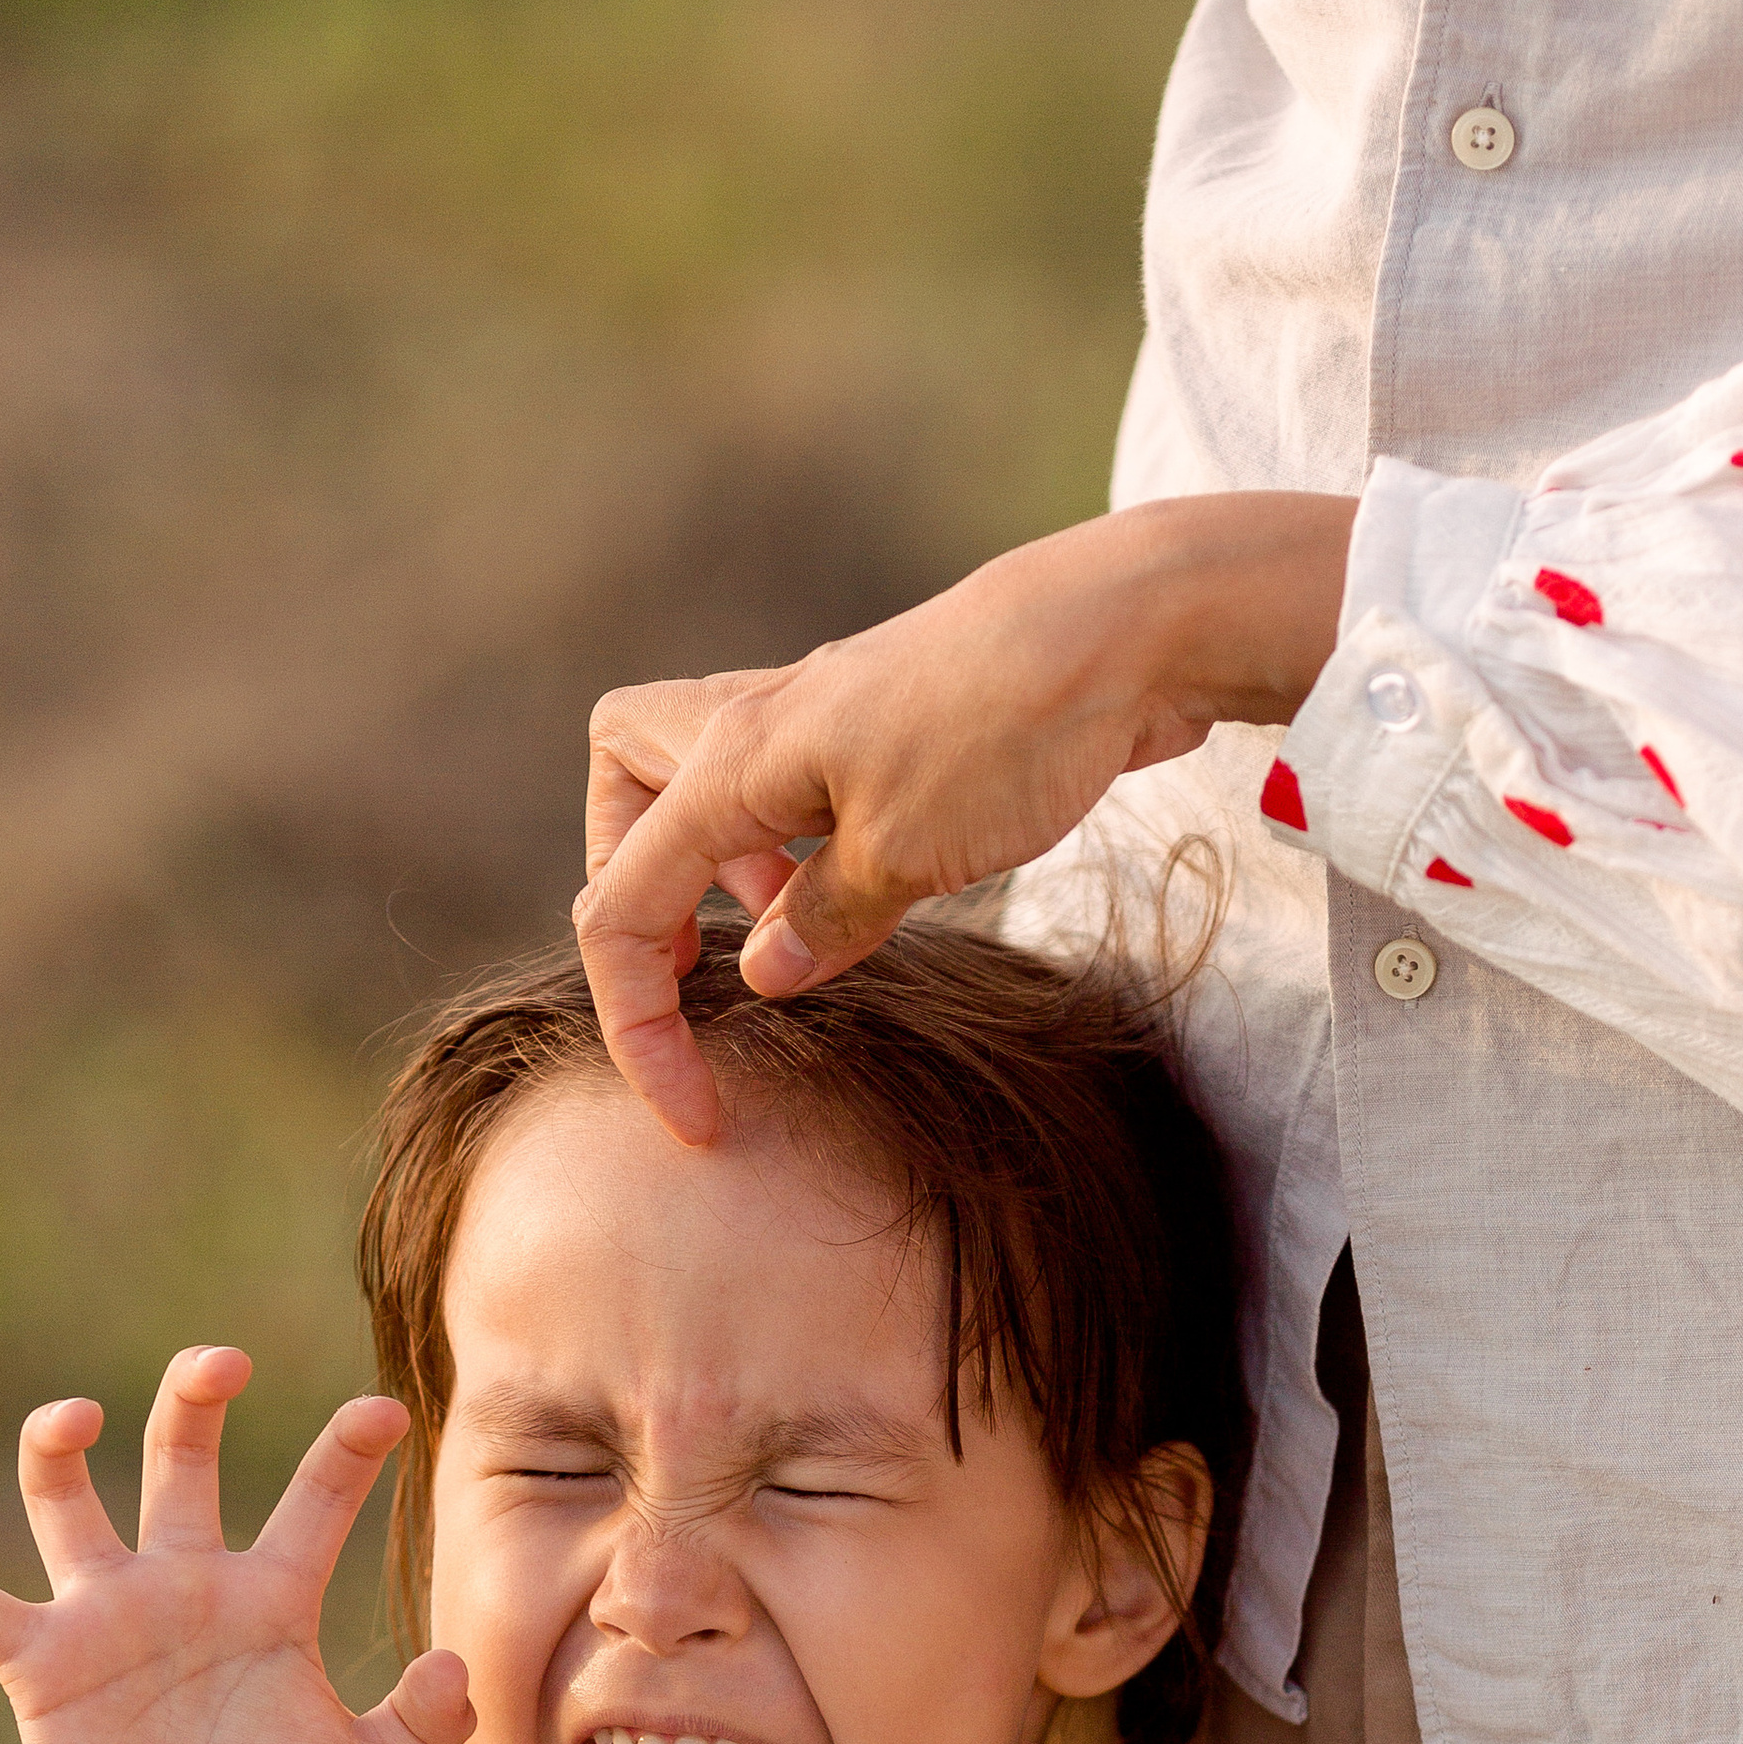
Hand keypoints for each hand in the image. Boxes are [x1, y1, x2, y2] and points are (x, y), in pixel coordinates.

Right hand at [0, 1357, 471, 1743]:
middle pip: (179, 1458)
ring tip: (73, 1418)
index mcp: (269, 1596)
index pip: (313, 1502)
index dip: (346, 1454)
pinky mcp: (43, 1665)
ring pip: (67, 1502)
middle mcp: (183, 1582)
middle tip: (222, 1362)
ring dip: (57, 1451)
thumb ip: (421, 1726)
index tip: (384, 1414)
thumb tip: (456, 1668)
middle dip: (193, 1399)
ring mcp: (107, 1615)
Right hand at [574, 491, 1354, 1140]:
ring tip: (795, 932)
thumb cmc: (1005, 732)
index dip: (639, 1026)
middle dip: (636, 893)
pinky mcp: (875, 727)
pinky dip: (788, 847)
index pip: (620, 905)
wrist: (1122, 628)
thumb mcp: (905, 858)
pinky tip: (859, 888)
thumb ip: (822, 925)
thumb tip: (766, 974)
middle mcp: (754, 724)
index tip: (696, 1115)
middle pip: (624, 793)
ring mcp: (814, 719)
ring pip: (700, 781)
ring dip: (718, 871)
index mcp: (731, 759)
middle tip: (701, 968)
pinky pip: (783, 787)